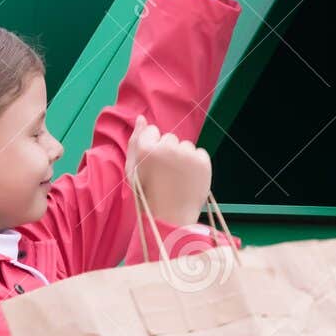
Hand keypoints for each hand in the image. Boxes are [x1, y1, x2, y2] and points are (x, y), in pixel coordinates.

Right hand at [127, 114, 211, 228]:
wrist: (170, 218)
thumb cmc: (148, 194)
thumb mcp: (132, 169)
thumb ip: (135, 141)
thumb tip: (141, 118)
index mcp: (146, 149)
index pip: (152, 131)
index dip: (152, 149)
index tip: (152, 165)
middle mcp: (166, 147)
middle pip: (169, 138)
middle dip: (168, 152)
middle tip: (165, 175)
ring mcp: (187, 154)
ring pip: (185, 146)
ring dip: (182, 158)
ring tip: (177, 179)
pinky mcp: (203, 161)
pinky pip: (199, 154)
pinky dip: (196, 165)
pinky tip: (188, 180)